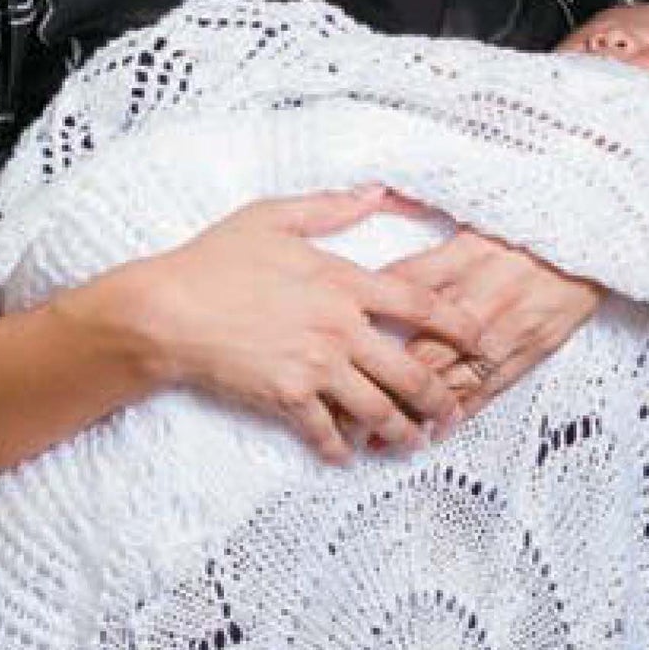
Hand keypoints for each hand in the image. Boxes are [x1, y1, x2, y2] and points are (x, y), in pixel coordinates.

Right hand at [118, 186, 487, 464]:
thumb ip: (329, 207)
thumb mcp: (272, 216)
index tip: (482, 341)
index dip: (459, 325)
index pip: (420, 305)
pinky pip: (326, 431)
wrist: (166, 310)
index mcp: (343, 282)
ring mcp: (315, 366)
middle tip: (453, 414)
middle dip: (439, 398)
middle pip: (410, 371)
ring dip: (401, 432)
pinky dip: (340, 448)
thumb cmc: (213, 260)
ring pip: (378, 409)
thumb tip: (375, 192)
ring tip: (414, 444)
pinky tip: (347, 456)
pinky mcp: (287, 397)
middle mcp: (340, 328)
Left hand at [337, 214, 605, 445]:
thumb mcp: (476, 205)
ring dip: (409, 410)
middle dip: (374, 384)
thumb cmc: (535, 217)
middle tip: (338, 412)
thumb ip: (425, 208)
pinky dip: (459, 411)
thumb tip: (375, 195)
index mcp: (458, 256)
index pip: (395, 295)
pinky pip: (488, 388)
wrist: (599, 231)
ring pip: (446, 378)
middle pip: (413, 350)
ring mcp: (503, 330)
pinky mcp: (531, 349)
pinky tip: (435, 431)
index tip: (330, 346)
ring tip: (375, 438)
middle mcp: (476, 298)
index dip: (358, 324)